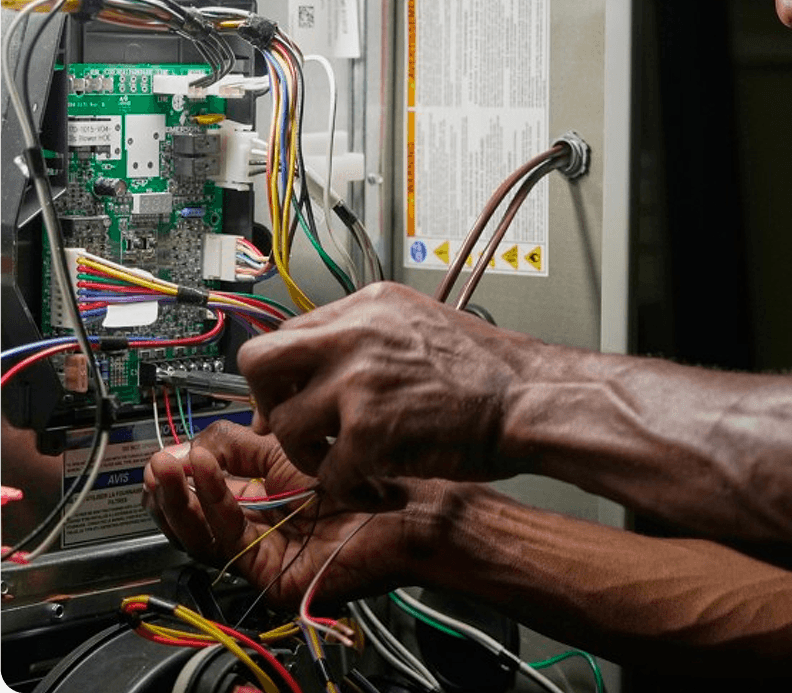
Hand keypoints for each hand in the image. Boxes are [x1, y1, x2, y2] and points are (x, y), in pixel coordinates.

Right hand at [142, 419, 447, 607]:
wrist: (409, 503)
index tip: (170, 448)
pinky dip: (215, 505)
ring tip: (171, 466)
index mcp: (261, 500)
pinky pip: (231, 542)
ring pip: (204, 536)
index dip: (183, 472)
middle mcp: (259, 529)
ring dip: (182, 499)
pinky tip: (206, 474)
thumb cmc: (363, 471)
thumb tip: (193, 440)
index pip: (205, 493)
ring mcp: (265, 555)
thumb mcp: (288, 448)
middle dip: (171, 490)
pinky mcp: (273, 575)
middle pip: (195, 519)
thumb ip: (240, 445)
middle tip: (159, 461)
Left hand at [237, 282, 536, 508]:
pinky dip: (349, 488)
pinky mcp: (369, 430)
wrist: (528, 396)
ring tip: (343, 462)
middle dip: (265, 400)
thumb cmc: (487, 369)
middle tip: (286, 425)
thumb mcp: (417, 324)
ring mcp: (357, 380)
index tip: (288, 397)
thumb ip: (365, 336)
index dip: (283, 373)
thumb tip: (320, 361)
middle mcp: (353, 334)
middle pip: (259, 361)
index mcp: (366, 305)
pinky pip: (327, 473)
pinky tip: (378, 485)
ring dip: (308, 453)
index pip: (288, 332)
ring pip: (283, 425)